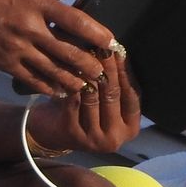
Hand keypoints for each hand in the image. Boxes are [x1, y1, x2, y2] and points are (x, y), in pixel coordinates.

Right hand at [0, 0, 116, 96]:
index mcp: (34, 1)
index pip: (76, 21)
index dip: (98, 34)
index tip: (111, 42)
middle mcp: (28, 28)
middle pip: (70, 53)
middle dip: (91, 64)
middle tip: (104, 69)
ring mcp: (16, 48)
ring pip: (54, 71)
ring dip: (75, 80)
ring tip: (89, 84)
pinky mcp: (3, 63)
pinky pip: (33, 80)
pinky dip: (50, 87)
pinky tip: (61, 90)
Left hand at [25, 43, 142, 154]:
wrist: (53, 132)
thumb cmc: (85, 110)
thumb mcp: (106, 100)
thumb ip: (116, 83)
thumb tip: (119, 49)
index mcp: (130, 128)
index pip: (132, 95)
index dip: (126, 72)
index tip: (120, 50)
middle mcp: (115, 138)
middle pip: (113, 95)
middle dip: (108, 67)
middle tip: (102, 47)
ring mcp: (95, 139)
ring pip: (93, 97)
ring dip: (89, 72)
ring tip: (86, 52)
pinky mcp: (74, 135)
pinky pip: (74, 101)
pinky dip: (72, 82)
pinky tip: (69, 66)